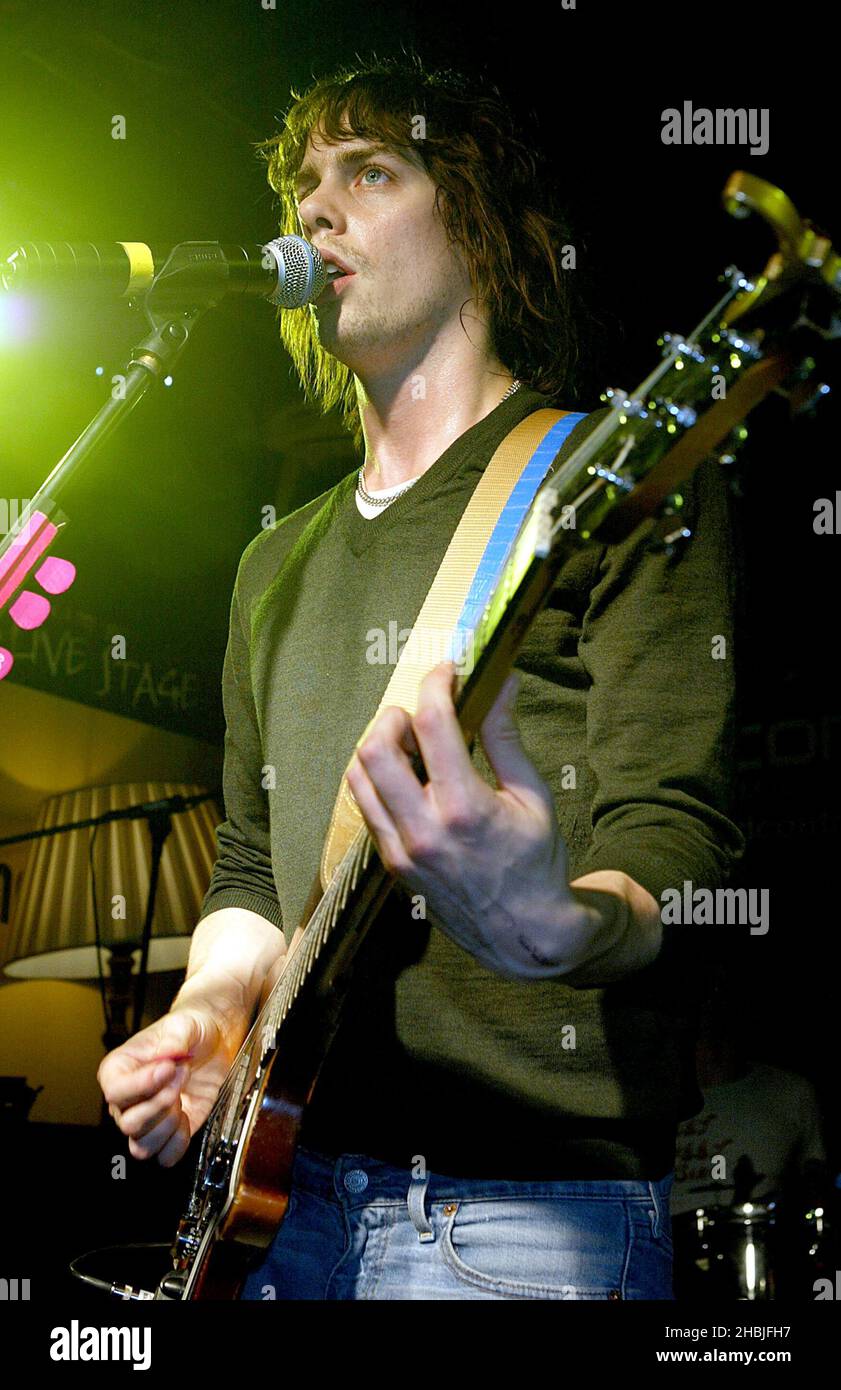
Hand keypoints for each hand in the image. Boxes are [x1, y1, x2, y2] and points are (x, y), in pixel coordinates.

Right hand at [97, 1003, 246, 1166]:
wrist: (212, 1041)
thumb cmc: (189, 1030)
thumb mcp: (183, 1024)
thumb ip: (174, 1038)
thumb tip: (167, 1054)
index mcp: (119, 1070)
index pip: (115, 1091)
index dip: (142, 1085)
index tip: (167, 1068)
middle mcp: (127, 1101)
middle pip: (129, 1124)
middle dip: (161, 1103)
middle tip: (181, 1077)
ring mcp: (147, 1120)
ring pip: (142, 1146)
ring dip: (169, 1125)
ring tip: (183, 1098)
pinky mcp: (168, 1133)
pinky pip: (166, 1156)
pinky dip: (180, 1142)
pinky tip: (188, 1116)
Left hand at [344, 661, 596, 979]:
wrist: (524, 933)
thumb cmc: (537, 863)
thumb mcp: (532, 796)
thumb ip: (505, 737)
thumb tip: (500, 682)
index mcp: (464, 808)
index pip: (433, 724)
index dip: (436, 685)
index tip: (448, 673)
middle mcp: (423, 830)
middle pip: (375, 749)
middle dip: (393, 716)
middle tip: (420, 712)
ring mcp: (401, 851)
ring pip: (359, 779)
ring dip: (379, 747)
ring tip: (412, 744)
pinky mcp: (392, 865)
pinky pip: (368, 808)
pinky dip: (380, 781)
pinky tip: (410, 778)